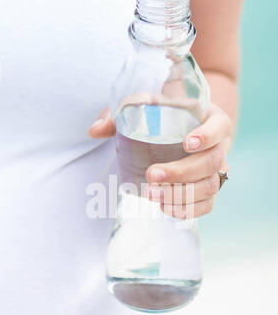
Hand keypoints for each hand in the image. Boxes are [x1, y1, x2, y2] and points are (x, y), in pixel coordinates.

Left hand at [88, 103, 232, 221]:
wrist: (186, 125)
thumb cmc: (165, 113)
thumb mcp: (146, 105)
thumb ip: (121, 113)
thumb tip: (94, 130)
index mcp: (211, 119)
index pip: (219, 127)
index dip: (207, 136)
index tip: (186, 143)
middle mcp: (220, 145)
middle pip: (212, 162)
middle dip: (182, 172)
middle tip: (152, 175)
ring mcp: (218, 169)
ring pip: (210, 186)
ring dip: (182, 194)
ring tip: (153, 196)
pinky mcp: (210, 188)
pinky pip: (207, 204)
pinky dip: (188, 209)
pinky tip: (166, 208)